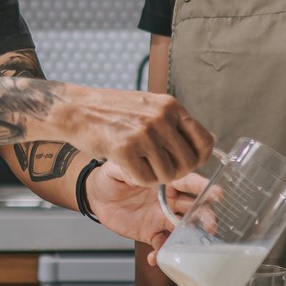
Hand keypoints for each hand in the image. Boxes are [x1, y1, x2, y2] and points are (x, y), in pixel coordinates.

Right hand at [61, 86, 213, 186]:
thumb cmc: (112, 110)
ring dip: (155, 177)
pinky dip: (138, 179)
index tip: (190, 163)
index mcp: (170, 106)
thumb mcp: (150, 105)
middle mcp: (160, 118)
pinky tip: (129, 167)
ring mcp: (143, 134)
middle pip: (187, 163)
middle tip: (160, 169)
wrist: (77, 109)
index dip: (199, 158)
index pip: (204, 141)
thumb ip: (175, 122)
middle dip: (176, 172)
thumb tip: (208, 141)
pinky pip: (145, 180)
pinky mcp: (124, 150)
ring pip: (167, 175)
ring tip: (140, 165)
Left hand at [84, 162, 208, 252]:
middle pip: (194, 208)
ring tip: (191, 247)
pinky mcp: (151, 233)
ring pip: (183, 229)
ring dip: (191, 238)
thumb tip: (145, 172)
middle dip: (205, 216)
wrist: (97, 196)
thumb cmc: (110, 177)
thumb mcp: (117, 168)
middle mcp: (169, 200)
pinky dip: (161, 253)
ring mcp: (162, 217)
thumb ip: (132, 169)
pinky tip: (156, 258)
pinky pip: (162, 244)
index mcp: (166, 181)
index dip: (204, 187)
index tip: (217, 193)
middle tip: (211, 224)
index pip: (189, 182)